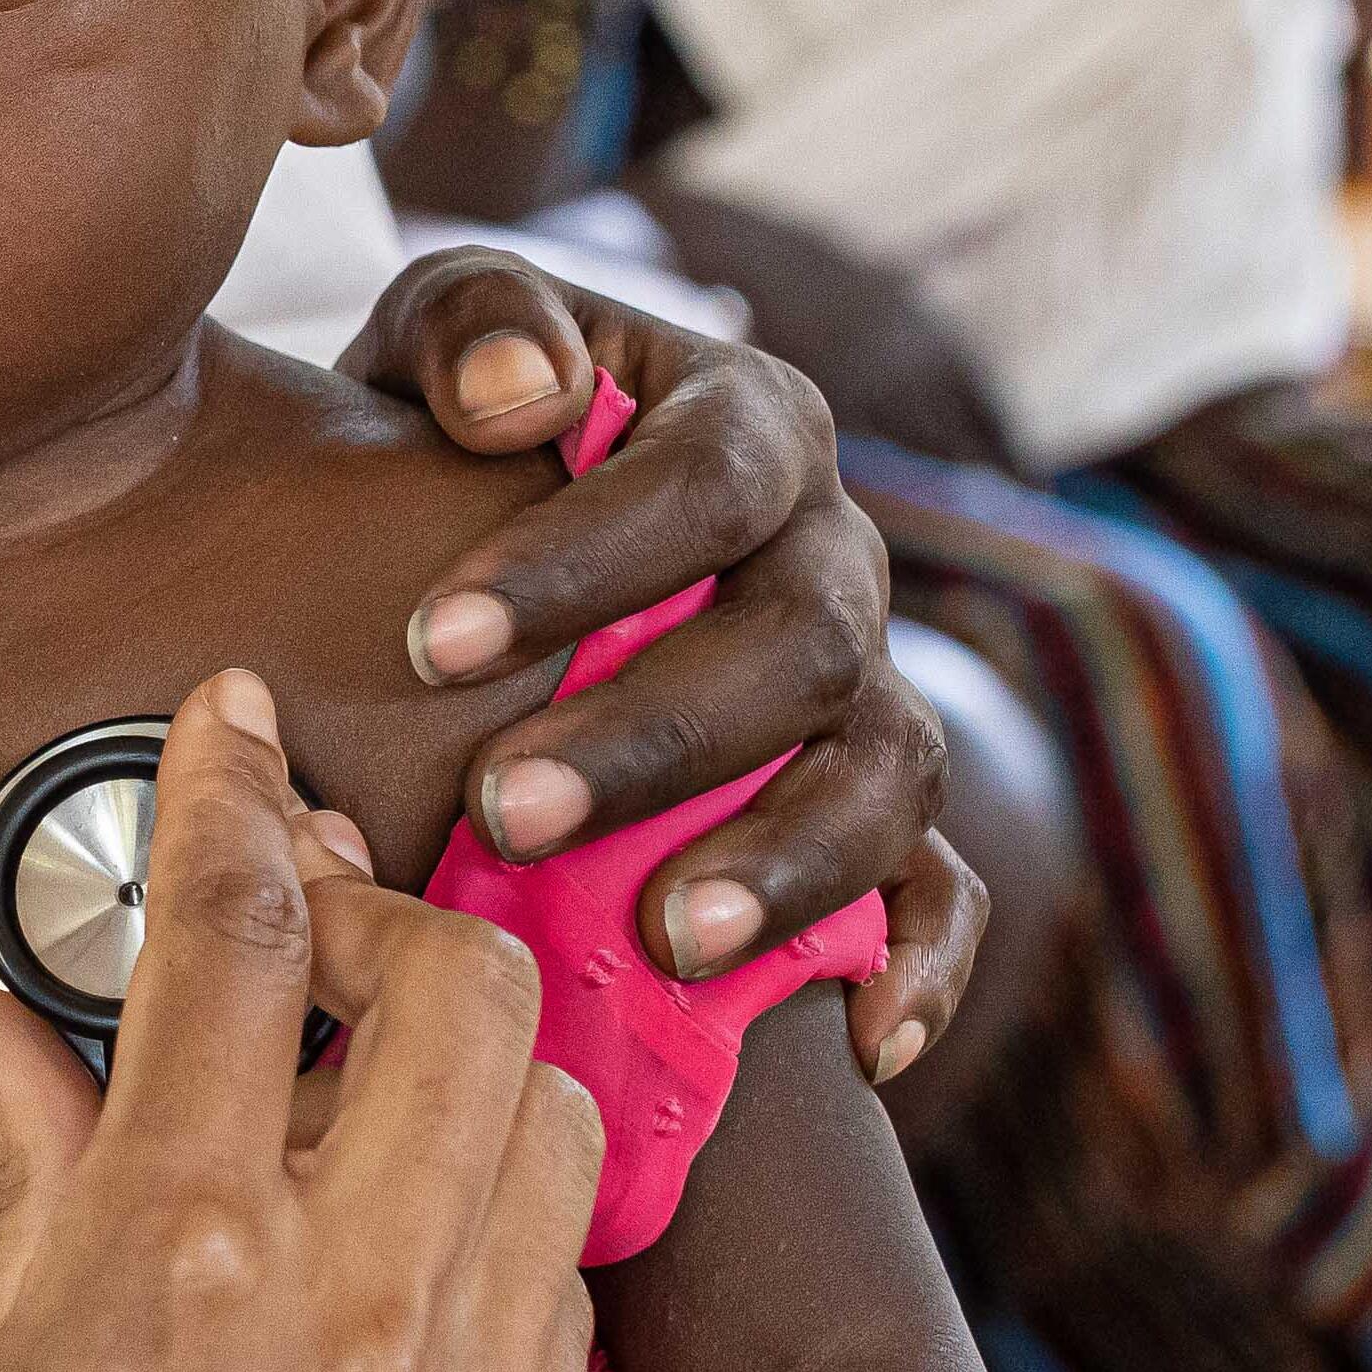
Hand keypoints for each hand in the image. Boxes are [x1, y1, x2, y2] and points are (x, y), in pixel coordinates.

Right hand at [0, 672, 603, 1371]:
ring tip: (343, 1117)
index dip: (228, 788)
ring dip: (463, 1076)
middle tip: (287, 954)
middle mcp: (362, 1314)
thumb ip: (24, 1185)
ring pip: (551, 1132)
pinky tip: (381, 1281)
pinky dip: (484, 1237)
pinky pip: (557, 1305)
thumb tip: (22, 1028)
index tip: (230, 712)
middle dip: (383, 924)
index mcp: (176, 1256)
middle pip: (463, 987)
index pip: (235, 929)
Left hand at [337, 254, 987, 1068]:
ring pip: (884, 774)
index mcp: (749, 424)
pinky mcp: (878, 810)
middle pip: (801, 644)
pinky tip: (867, 1043)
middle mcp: (833, 556)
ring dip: (785, 862)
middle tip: (503, 812)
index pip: (705, 479)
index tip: (431, 643)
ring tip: (667, 939)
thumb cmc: (450, 438)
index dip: (583, 561)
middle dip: (656, 738)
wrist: (469, 539)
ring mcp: (869, 690)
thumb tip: (529, 396)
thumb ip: (476, 328)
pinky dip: (924, 962)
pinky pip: (941, 886)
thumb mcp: (443, 341)